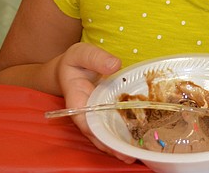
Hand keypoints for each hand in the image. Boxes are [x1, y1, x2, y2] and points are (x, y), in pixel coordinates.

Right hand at [55, 43, 131, 162]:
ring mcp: (95, 114)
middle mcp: (85, 112)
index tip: (107, 140)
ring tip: (133, 156)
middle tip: (128, 156)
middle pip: (95, 132)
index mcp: (76, 99)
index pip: (83, 118)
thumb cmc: (76, 60)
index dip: (95, 130)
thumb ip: (96, 58)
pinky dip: (121, 135)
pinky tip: (135, 144)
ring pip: (103, 133)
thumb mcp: (82, 53)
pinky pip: (111, 126)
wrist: (74, 66)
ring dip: (116, 146)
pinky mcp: (104, 113)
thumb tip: (114, 64)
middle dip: (109, 145)